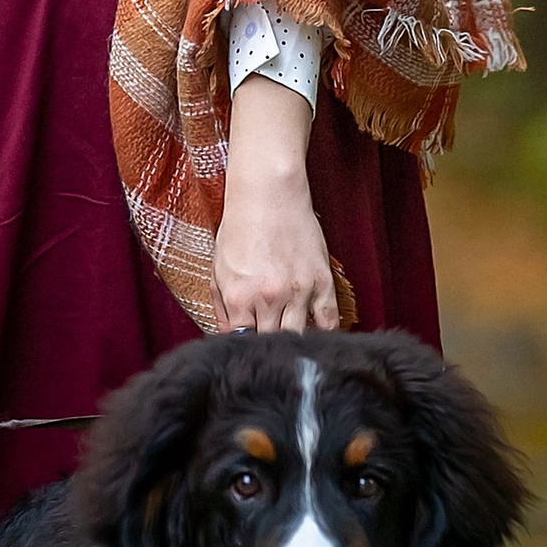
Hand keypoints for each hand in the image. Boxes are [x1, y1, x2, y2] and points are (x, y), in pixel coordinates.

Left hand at [212, 74, 338, 332]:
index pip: (242, 342)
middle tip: (267, 352)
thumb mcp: (219, 267)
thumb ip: (223, 306)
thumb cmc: (240, 228)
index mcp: (239, 297)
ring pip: (298, 338)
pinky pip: (328, 321)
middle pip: (270, 344)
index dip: (243, 349)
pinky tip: (316, 335)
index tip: (245, 352)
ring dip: (292, 343)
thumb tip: (230, 334)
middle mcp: (269, 299)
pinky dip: (323, 333)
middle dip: (266, 350)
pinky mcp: (321, 282)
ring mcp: (299, 292)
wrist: (269, 194)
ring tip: (289, 347)